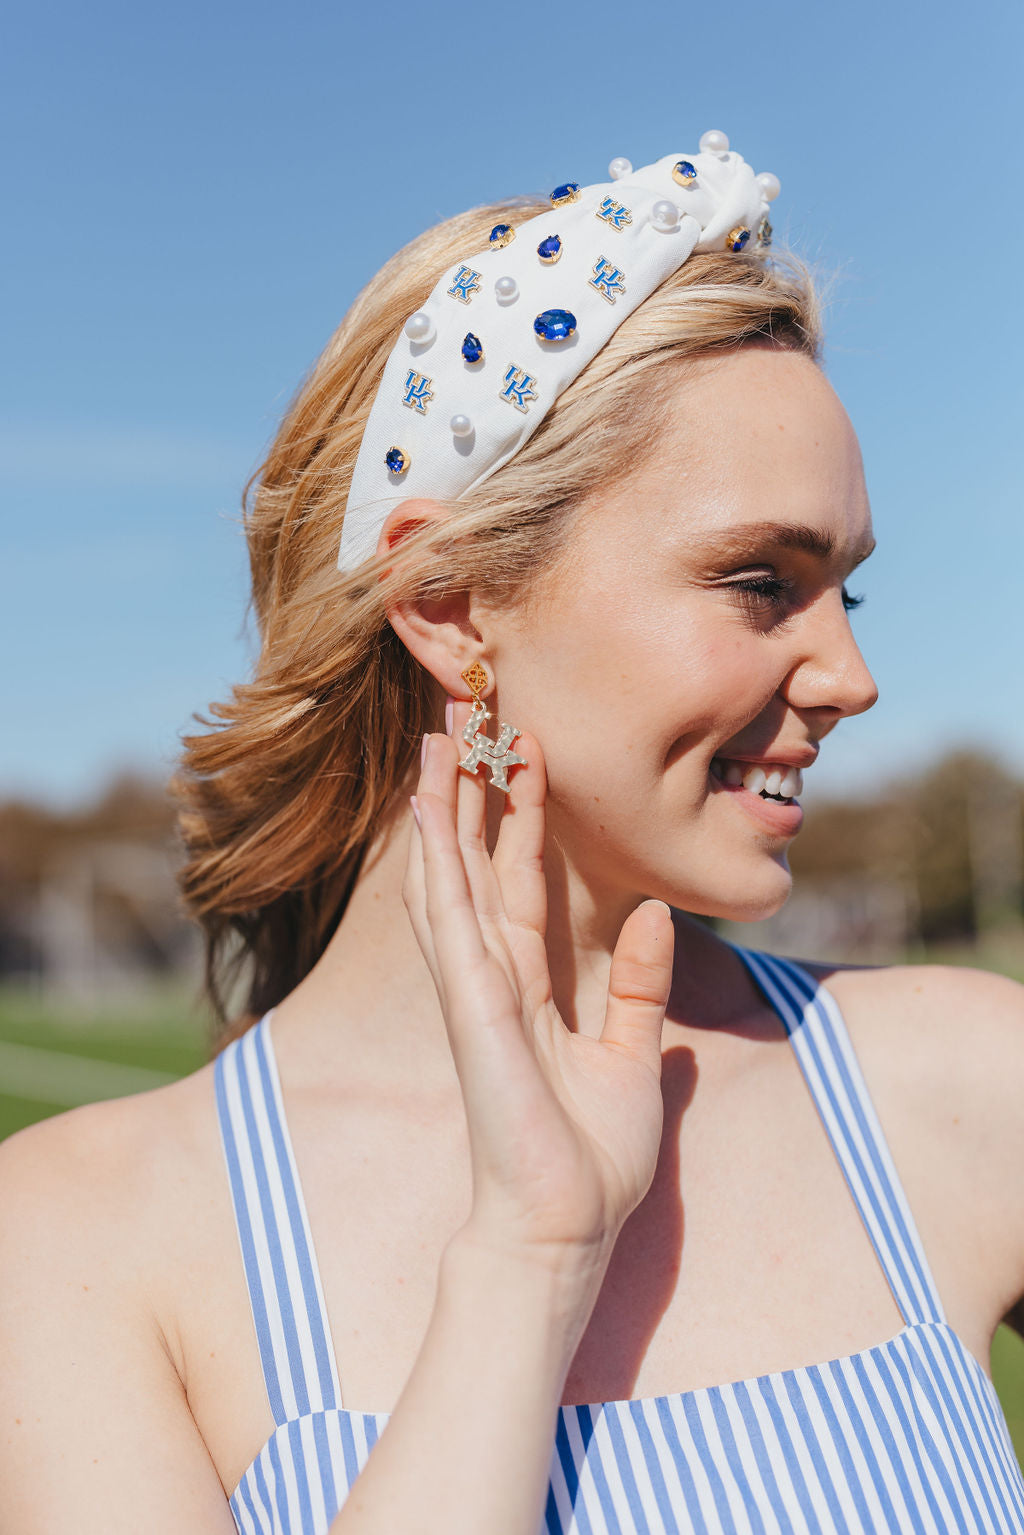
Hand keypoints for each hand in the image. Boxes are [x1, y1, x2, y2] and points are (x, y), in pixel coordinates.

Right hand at [404, 702, 673, 1278]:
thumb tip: (658, 915)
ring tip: (440, 737)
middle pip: (477, 860)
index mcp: (527, 984)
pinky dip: (437, 860)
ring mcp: (473, 987)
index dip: (520, 813)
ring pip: (452, 874)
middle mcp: (491, 974)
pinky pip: (450, 918)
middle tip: (468, 715)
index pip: (519, 878)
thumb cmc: (590, 1156)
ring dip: (444, 804)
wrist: (566, 1226)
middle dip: (473, 787)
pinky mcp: (469, 1005)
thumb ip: (641, 986)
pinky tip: (429, 808)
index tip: (525, 749)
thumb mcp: (634, 1055)